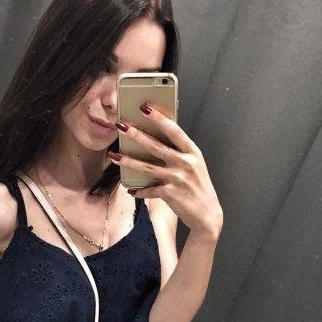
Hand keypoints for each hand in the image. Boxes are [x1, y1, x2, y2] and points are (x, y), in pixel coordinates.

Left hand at [110, 102, 223, 238]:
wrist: (207, 214)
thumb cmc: (197, 186)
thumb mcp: (194, 165)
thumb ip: (179, 152)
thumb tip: (154, 139)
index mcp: (192, 152)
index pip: (174, 130)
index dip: (159, 118)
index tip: (144, 107)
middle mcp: (186, 163)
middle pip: (156, 146)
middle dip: (136, 134)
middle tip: (120, 125)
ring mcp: (178, 179)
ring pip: (147, 168)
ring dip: (128, 161)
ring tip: (114, 155)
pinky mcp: (171, 194)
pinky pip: (149, 190)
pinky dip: (139, 191)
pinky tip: (130, 189)